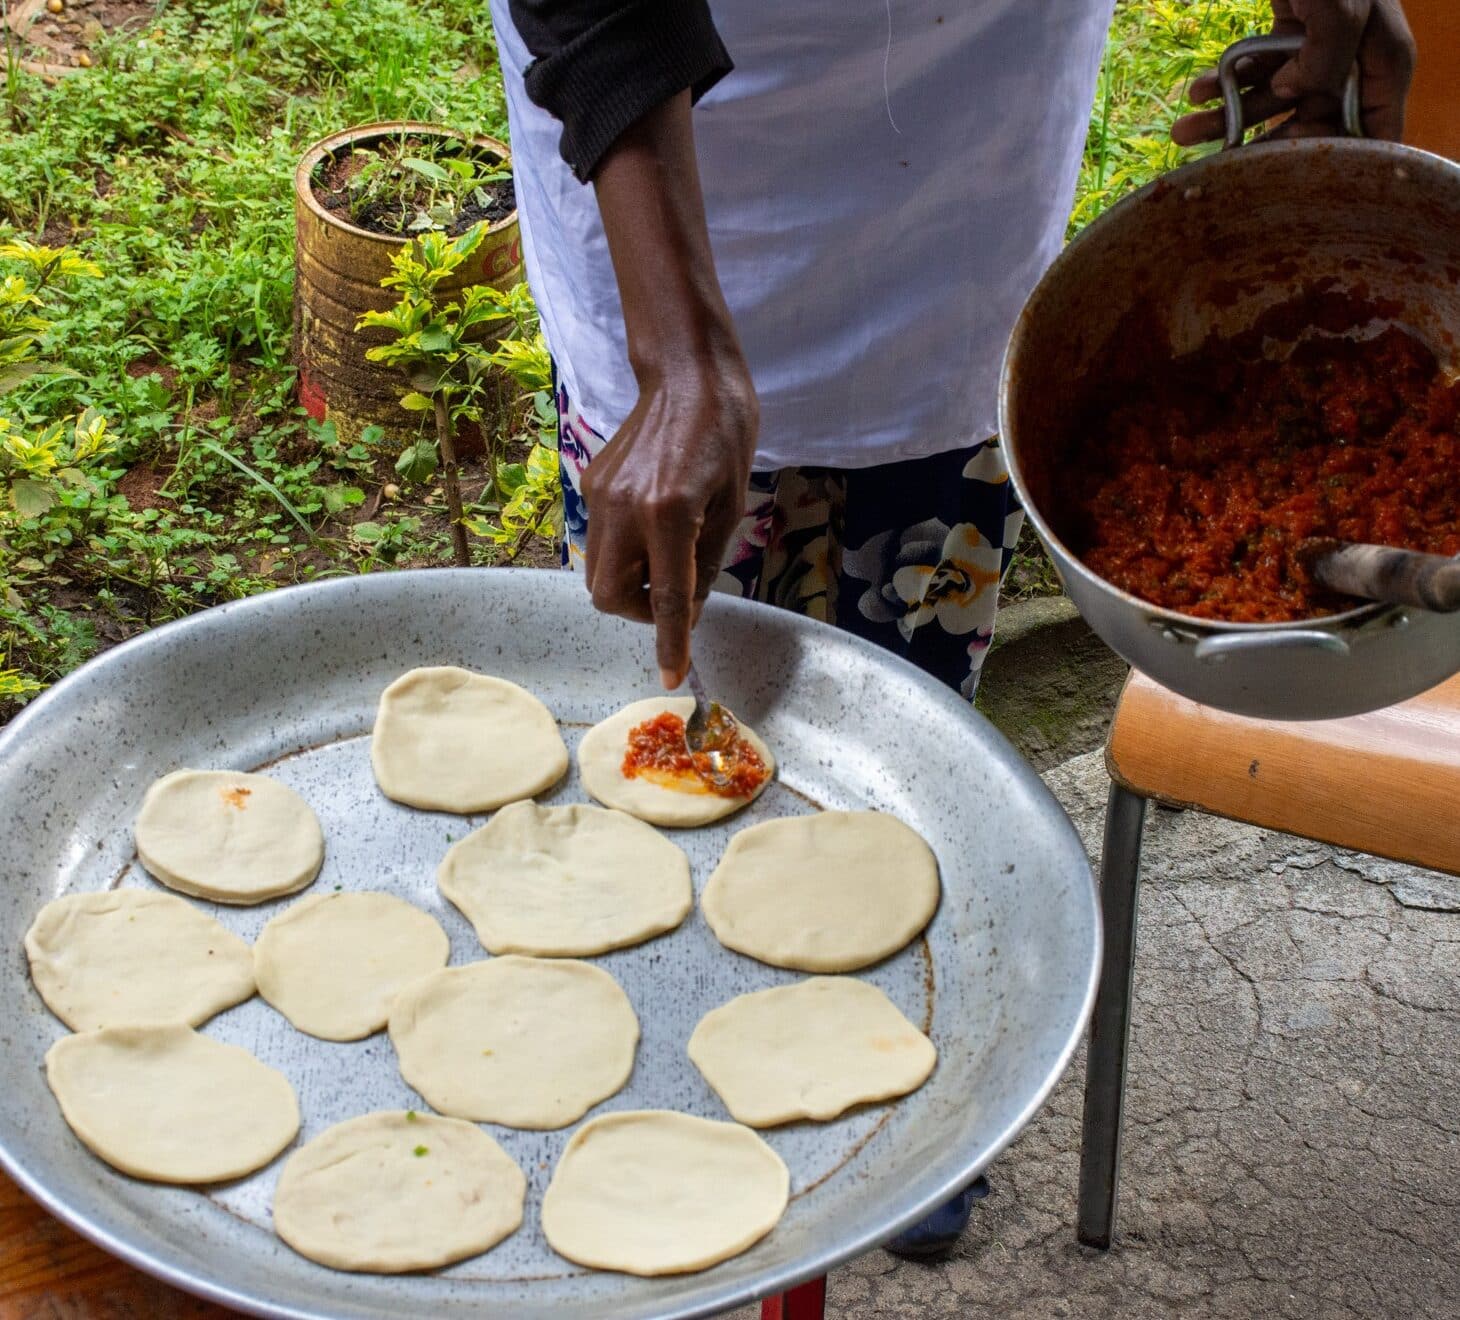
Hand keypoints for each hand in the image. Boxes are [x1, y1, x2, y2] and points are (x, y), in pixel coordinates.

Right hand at [581, 349, 757, 689]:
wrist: (688, 373)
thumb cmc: (726, 434)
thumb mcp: (730, 508)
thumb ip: (704, 563)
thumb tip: (688, 609)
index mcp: (669, 514)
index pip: (668, 598)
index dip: (671, 642)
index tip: (672, 676)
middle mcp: (624, 508)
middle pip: (609, 596)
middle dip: (640, 611)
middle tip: (673, 597)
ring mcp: (600, 495)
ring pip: (596, 573)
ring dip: (628, 585)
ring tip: (664, 560)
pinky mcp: (591, 484)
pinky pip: (598, 540)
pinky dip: (622, 552)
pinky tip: (651, 526)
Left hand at [1172, 0, 1414, 145]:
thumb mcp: (1342, 6)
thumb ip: (1327, 56)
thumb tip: (1292, 92)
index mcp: (1386, 63)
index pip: (1374, 135)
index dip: (1333, 159)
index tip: (1289, 166)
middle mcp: (1356, 64)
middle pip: (1313, 127)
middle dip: (1261, 146)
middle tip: (1220, 164)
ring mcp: (1320, 52)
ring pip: (1274, 102)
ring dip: (1226, 118)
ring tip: (1182, 132)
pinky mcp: (1287, 38)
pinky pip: (1256, 71)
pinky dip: (1226, 83)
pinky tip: (1196, 93)